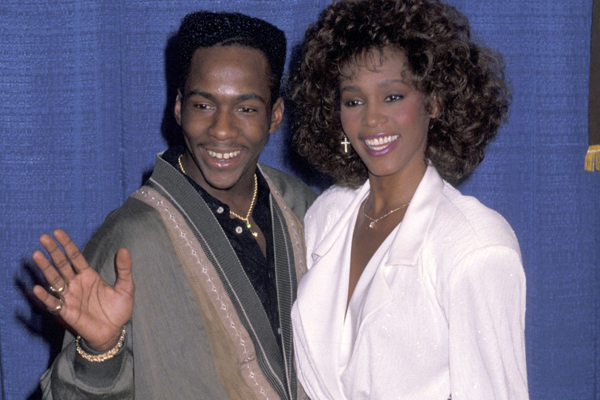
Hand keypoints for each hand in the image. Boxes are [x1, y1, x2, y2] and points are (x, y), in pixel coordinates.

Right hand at [32, 229, 134, 351]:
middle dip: (53, 251)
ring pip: (54, 280)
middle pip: (62, 264)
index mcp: (88, 275)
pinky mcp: (67, 312)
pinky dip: (45, 297)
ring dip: (45, 268)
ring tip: (37, 255)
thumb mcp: (126, 287)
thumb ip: (124, 269)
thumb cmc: (119, 310)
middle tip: (43, 237)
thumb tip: (124, 249)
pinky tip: (37, 288)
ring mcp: (70, 297)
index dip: (67, 245)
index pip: (75, 257)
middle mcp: (76, 284)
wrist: (114, 332)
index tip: (57, 232)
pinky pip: (53, 303)